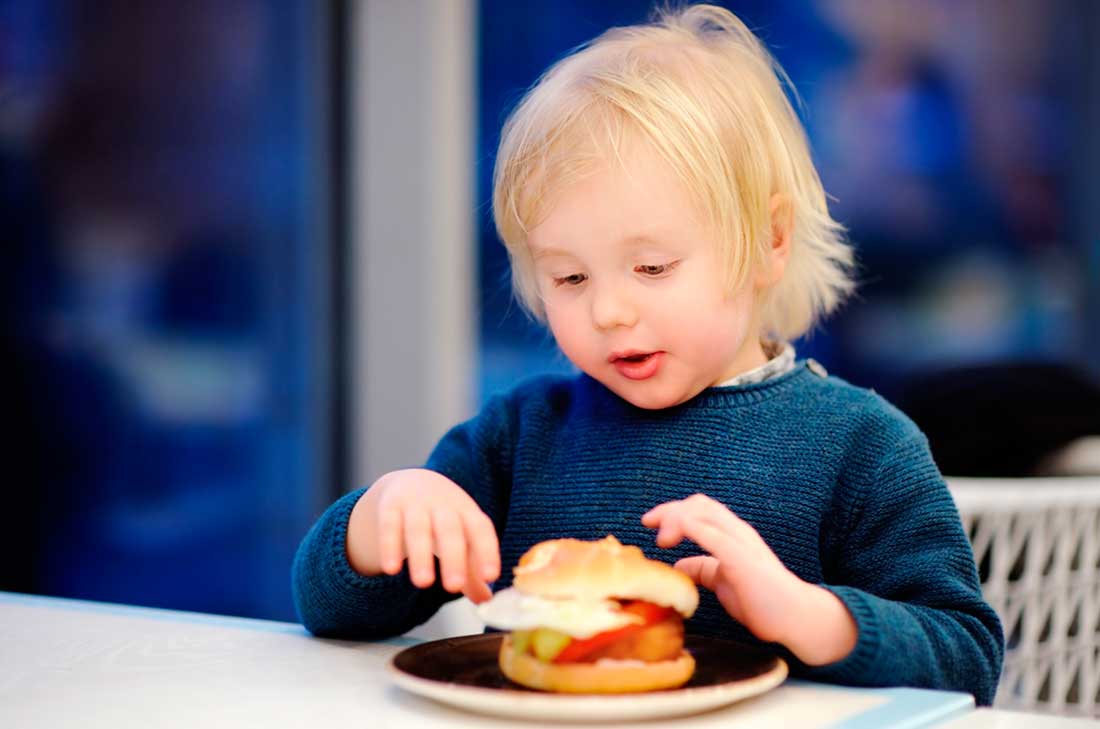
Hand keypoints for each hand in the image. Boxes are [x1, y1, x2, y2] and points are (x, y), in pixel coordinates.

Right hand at [347, 468, 499, 602]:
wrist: (411, 481)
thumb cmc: (444, 519)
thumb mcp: (461, 537)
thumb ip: (471, 570)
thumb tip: (485, 602)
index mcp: (467, 511)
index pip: (480, 529)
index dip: (487, 551)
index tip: (490, 576)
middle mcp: (443, 506)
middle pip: (450, 530)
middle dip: (453, 558)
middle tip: (454, 587)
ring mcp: (416, 504)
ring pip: (418, 529)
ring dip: (420, 555)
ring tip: (423, 583)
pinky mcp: (390, 506)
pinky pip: (389, 525)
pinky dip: (389, 546)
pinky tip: (390, 569)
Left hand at [642, 493, 856, 664]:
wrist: (796, 616)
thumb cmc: (762, 599)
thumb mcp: (723, 580)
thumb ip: (702, 568)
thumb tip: (677, 565)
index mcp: (733, 534)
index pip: (700, 508)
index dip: (672, 510)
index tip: (651, 524)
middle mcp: (737, 531)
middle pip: (699, 504)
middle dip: (668, 510)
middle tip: (647, 523)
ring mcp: (741, 542)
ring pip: (703, 513)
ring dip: (675, 518)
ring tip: (661, 538)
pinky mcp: (742, 558)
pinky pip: (713, 535)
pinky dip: (690, 529)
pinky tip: (673, 538)